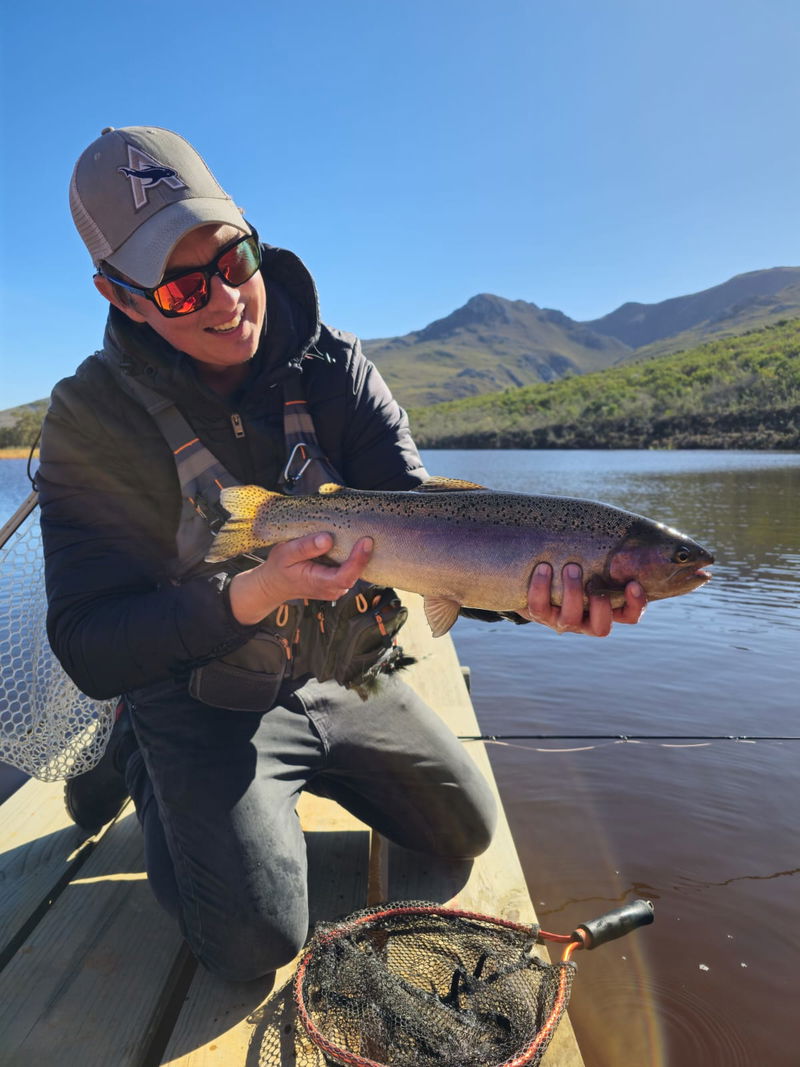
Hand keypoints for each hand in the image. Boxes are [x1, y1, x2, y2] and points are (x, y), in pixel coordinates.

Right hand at [228, 533, 372, 625]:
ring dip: (361, 556)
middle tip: (370, 532)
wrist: (275, 584)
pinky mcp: (338, 582)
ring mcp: (336, 588)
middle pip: (355, 574)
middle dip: (364, 555)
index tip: (366, 541)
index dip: (358, 560)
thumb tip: (327, 539)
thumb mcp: (285, 553)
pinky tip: (356, 542)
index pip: (345, 576)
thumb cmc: (279, 568)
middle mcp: (332, 589)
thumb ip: (305, 547)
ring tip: (365, 534)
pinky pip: (351, 570)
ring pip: (355, 573)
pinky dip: (355, 557)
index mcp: (319, 583)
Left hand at [524, 562, 645, 636]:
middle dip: (599, 603)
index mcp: (606, 610)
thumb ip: (608, 553)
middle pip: (600, 628)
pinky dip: (540, 587)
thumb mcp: (594, 559)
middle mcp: (586, 622)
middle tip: (594, 578)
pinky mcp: (539, 615)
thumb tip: (624, 530)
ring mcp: (562, 621)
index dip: (635, 605)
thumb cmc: (575, 561)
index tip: (633, 583)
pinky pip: (538, 607)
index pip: (629, 616)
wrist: (535, 572)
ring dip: (572, 593)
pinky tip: (544, 567)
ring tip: (571, 567)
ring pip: (569, 619)